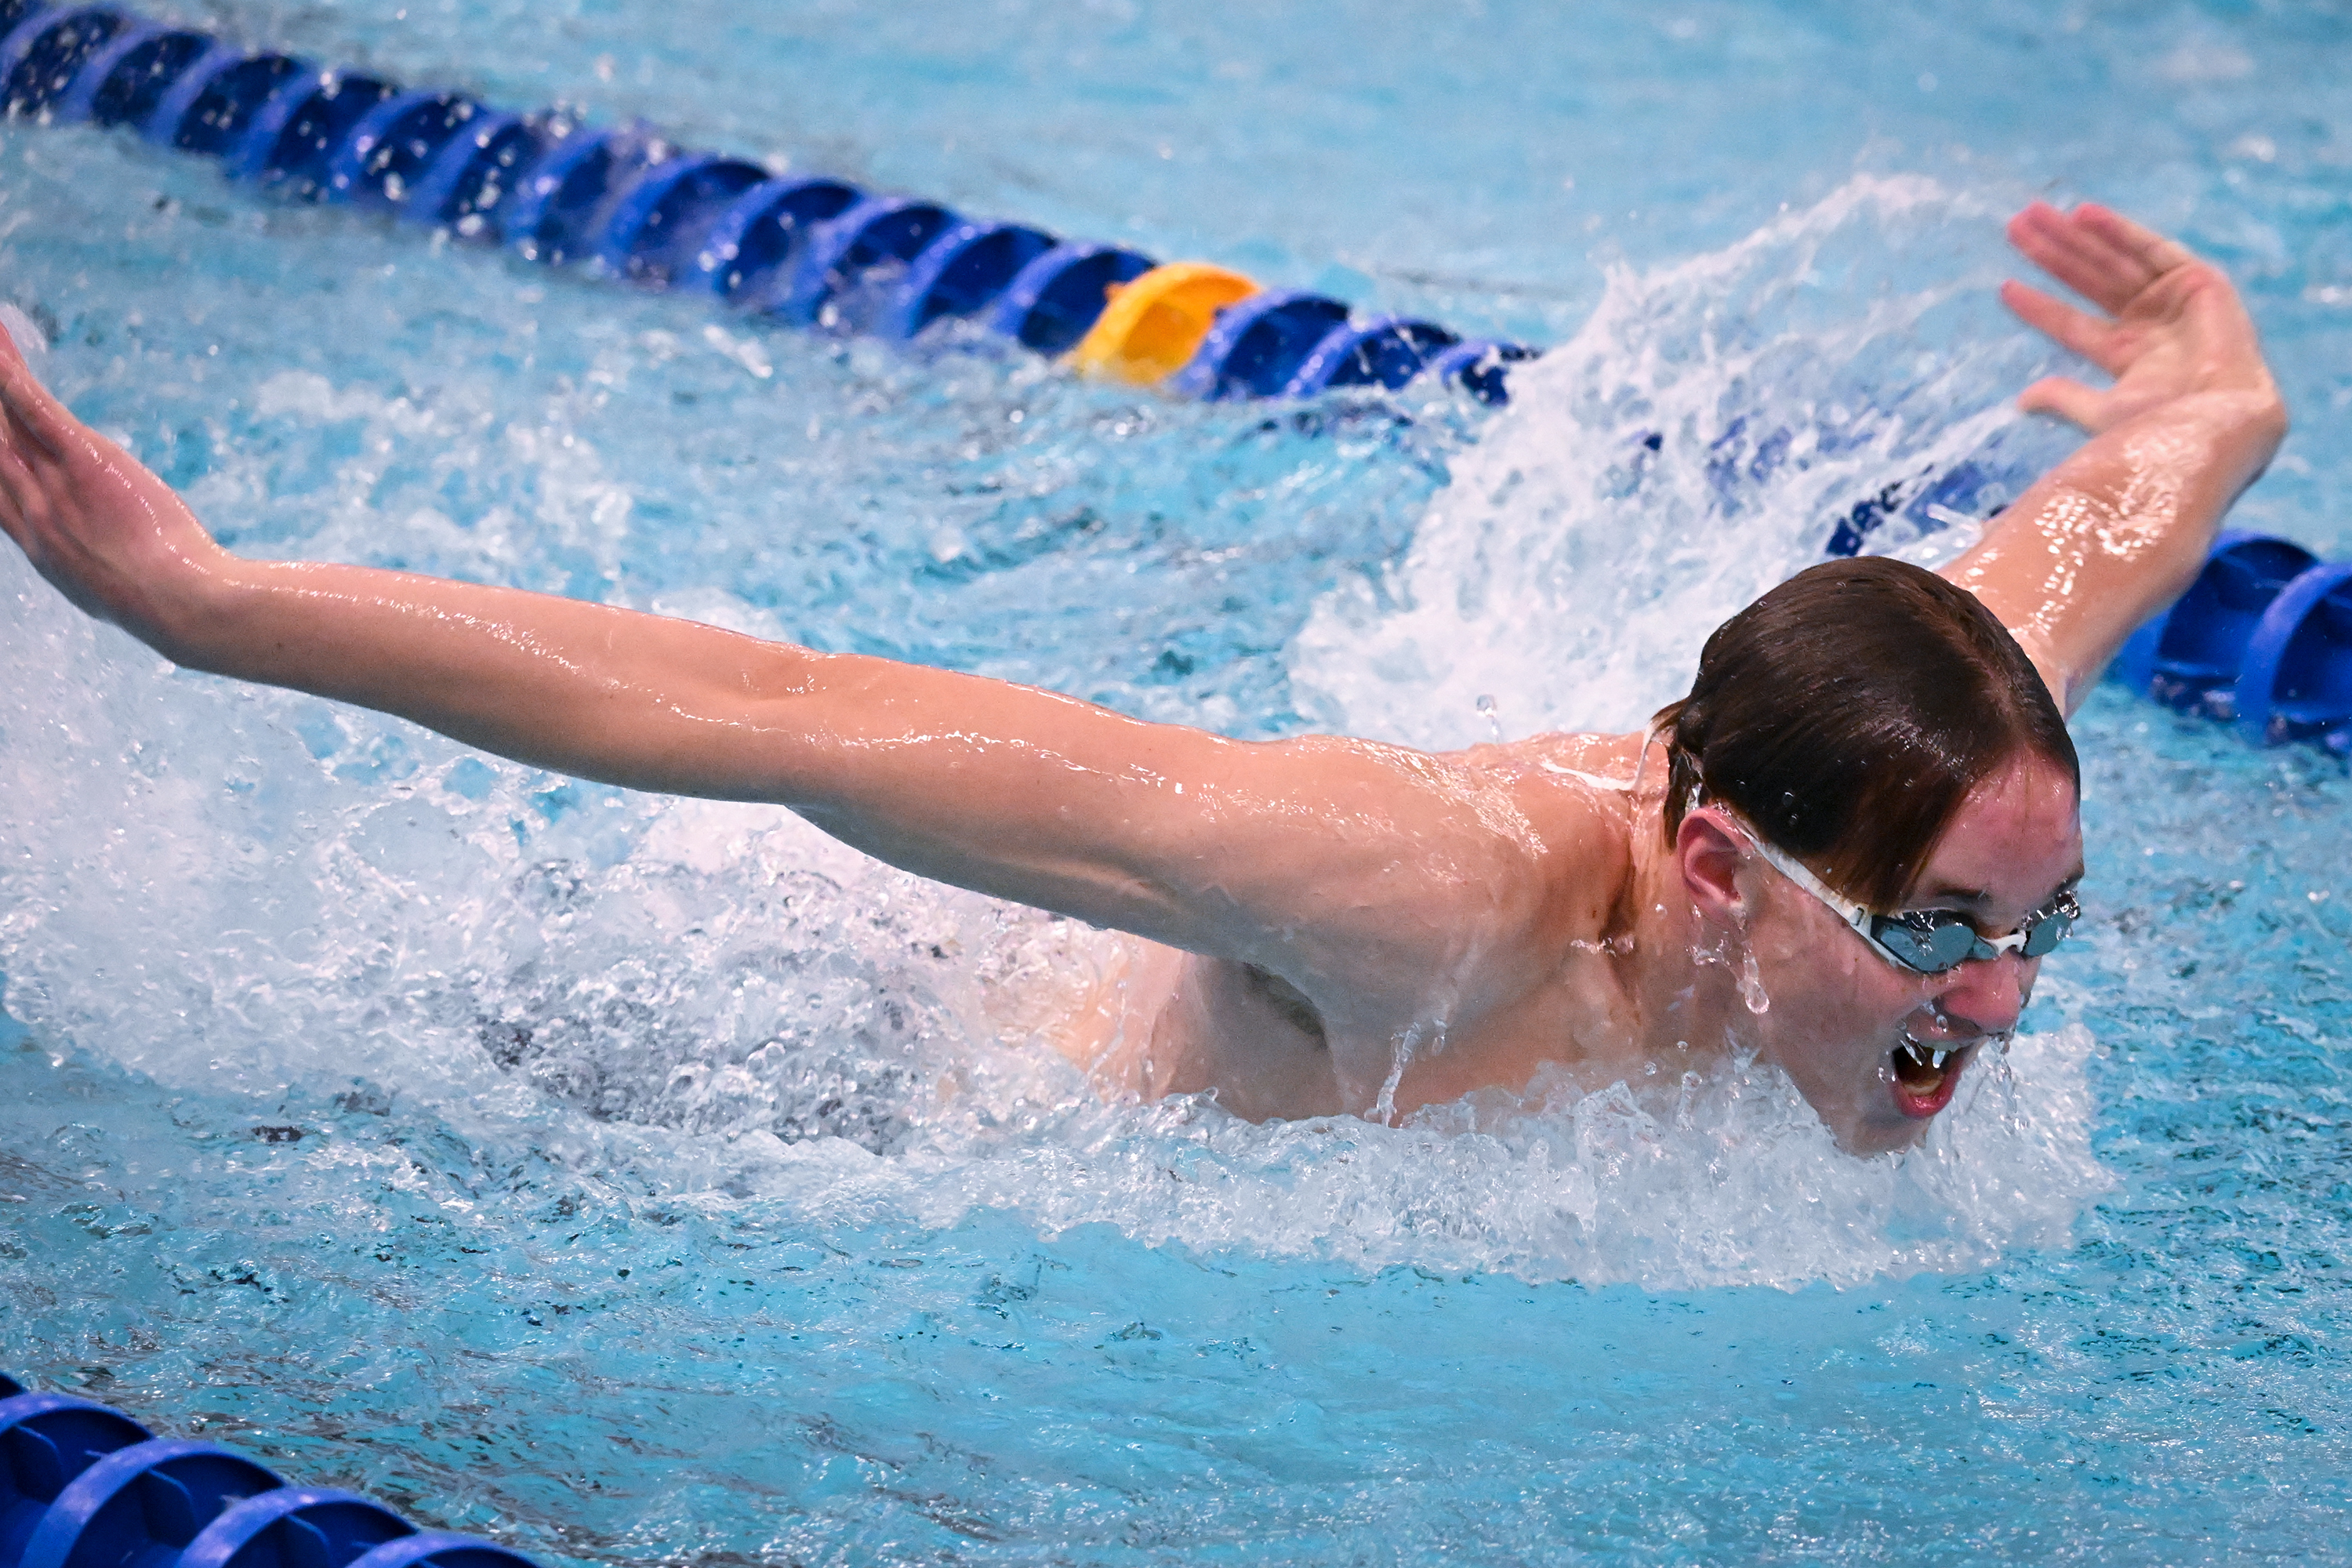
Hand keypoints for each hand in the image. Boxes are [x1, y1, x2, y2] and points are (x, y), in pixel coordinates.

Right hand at [0, 316, 228, 650]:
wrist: (181, 605)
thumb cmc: (161, 605)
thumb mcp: (108, 589)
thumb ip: (88, 563)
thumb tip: (96, 562)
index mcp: (38, 544)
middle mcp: (33, 512)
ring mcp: (54, 488)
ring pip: (3, 424)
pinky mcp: (86, 465)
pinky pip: (38, 414)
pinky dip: (15, 379)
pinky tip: (2, 351)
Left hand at [2002, 201, 2284, 441]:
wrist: (2215, 418)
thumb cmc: (2162, 424)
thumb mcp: (2101, 412)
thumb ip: (2063, 399)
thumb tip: (2020, 402)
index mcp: (2123, 354)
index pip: (2070, 322)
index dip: (2038, 305)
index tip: (2004, 286)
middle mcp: (2146, 323)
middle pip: (2087, 280)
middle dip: (2052, 253)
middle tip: (2015, 226)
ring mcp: (2171, 299)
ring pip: (2112, 258)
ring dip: (2075, 235)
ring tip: (2034, 214)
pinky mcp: (2198, 279)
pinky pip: (2151, 247)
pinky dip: (2118, 230)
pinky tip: (2083, 214)